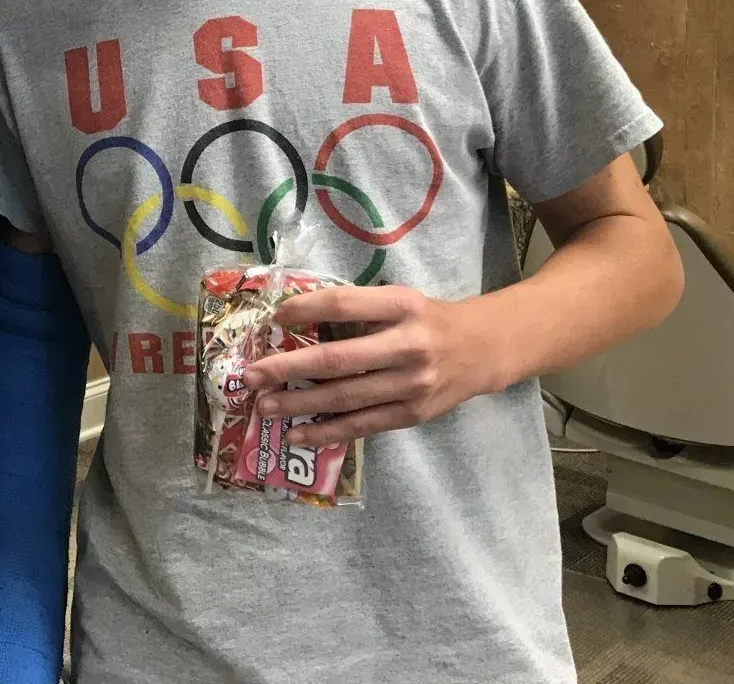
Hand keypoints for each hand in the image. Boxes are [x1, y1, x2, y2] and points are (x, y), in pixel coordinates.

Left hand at [239, 286, 498, 448]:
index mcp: (402, 306)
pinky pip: (362, 425)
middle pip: (338, 359)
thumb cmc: (425, 320)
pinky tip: (297, 434)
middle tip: (251, 375)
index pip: (345, 304)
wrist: (482, 349)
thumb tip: (293, 318)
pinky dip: (327, 432)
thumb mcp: (398, 300)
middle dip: (288, 368)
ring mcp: (412, 384)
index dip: (307, 309)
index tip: (275, 316)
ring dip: (299, 404)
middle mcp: (408, 345)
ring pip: (346, 399)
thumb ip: (356, 308)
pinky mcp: (413, 414)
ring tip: (264, 405)